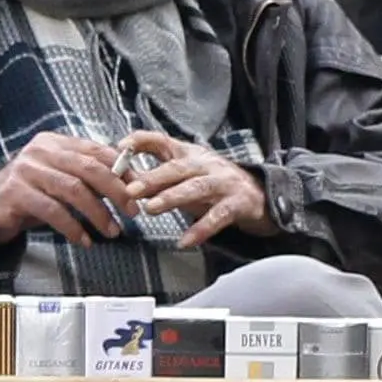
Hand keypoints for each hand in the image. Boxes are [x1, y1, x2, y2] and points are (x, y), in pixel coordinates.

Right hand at [0, 132, 134, 245]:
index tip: (138, 188)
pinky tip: (84, 240)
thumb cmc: (31, 193)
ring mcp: (26, 171)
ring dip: (98, 213)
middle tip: (132, 211)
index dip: (121, 168)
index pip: (95, 150)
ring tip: (112, 230)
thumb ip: (87, 176)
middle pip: (88, 168)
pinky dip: (73, 227)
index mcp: (54, 142)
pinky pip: (53, 211)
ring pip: (73, 189)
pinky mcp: (16, 193)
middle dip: (115, 190)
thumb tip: (127, 183)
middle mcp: (40, 152)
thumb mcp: (59, 178)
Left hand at [116, 132, 266, 247]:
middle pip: (177, 168)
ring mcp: (224, 183)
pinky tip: (185, 240)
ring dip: (172, 197)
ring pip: (196, 188)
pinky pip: (218, 217)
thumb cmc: (216, 184)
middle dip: (153, 178)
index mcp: (190, 154)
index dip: (141, 141)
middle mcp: (206, 165)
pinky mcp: (237, 204)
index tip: (120, 147)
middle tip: (131, 189)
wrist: (261, 194)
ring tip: (152, 208)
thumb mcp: (187, 174)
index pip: (163, 141)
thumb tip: (126, 183)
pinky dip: (201, 230)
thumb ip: (159, 177)